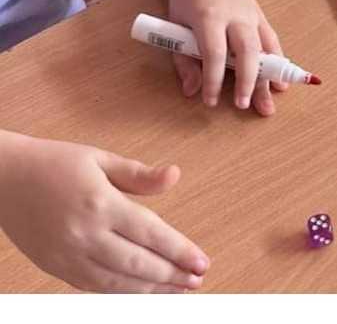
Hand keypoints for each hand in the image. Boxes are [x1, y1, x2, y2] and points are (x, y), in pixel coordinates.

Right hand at [0, 132, 208, 292]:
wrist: (3, 179)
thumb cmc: (55, 163)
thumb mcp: (100, 158)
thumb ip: (139, 174)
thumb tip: (175, 175)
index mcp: (101, 204)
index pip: (151, 233)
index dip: (180, 251)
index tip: (202, 262)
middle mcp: (85, 235)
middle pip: (138, 264)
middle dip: (172, 276)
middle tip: (198, 281)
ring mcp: (68, 256)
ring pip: (117, 283)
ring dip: (151, 291)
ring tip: (178, 291)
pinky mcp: (55, 268)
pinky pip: (94, 287)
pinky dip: (122, 293)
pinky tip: (142, 292)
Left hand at [168, 0, 286, 115]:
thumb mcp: (176, 25)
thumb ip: (183, 59)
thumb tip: (192, 92)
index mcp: (209, 16)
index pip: (214, 53)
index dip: (213, 80)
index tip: (210, 102)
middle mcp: (234, 14)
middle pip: (246, 50)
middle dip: (248, 80)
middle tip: (245, 105)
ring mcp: (251, 13)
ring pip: (265, 46)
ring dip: (270, 74)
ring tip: (274, 99)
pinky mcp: (259, 14)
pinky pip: (271, 39)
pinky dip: (277, 60)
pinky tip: (281, 81)